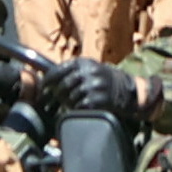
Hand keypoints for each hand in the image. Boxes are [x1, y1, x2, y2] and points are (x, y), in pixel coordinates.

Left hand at [41, 60, 157, 123]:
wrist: (127, 90)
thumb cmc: (104, 80)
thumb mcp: (90, 68)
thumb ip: (72, 71)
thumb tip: (47, 79)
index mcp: (83, 62)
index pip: (58, 70)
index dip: (48, 81)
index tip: (43, 88)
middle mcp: (88, 72)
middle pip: (63, 85)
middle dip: (58, 94)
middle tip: (57, 100)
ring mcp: (94, 85)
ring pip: (70, 97)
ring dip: (69, 103)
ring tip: (73, 103)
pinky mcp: (98, 99)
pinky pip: (79, 106)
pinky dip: (78, 109)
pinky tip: (82, 107)